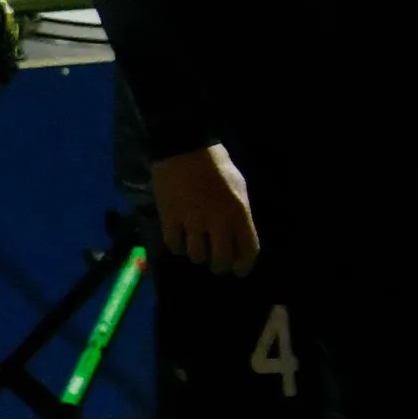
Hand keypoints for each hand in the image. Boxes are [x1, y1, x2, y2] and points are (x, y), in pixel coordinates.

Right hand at [151, 144, 257, 274]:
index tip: (238, 270)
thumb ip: (239, 212)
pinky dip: (177, 247)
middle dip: (219, 265)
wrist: (183, 148)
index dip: (243, 265)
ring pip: (196, 255)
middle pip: (221, 259)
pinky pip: (173, 244)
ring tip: (195, 248)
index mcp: (239, 213)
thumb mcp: (239, 187)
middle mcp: (217, 223)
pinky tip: (178, 241)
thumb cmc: (216, 164)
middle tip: (215, 263)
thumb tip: (235, 231)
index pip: (247, 251)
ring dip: (197, 255)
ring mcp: (192, 222)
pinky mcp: (170, 218)